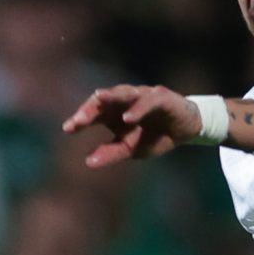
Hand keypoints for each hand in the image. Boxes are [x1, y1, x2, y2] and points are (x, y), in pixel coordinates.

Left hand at [61, 84, 200, 167]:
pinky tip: (129, 117)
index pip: (93, 113)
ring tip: (98, 100)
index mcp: (114, 112)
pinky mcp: (161, 97)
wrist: (186, 130)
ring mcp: (142, 96)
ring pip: (123, 93)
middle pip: (103, 100)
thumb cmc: (155, 136)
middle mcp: (125, 101)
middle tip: (78, 120)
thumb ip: (111, 153)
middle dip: (90, 108)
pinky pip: (148, 100)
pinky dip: (138, 108)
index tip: (68, 128)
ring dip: (111, 97)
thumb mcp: (131, 149)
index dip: (80, 119)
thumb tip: (88, 162)